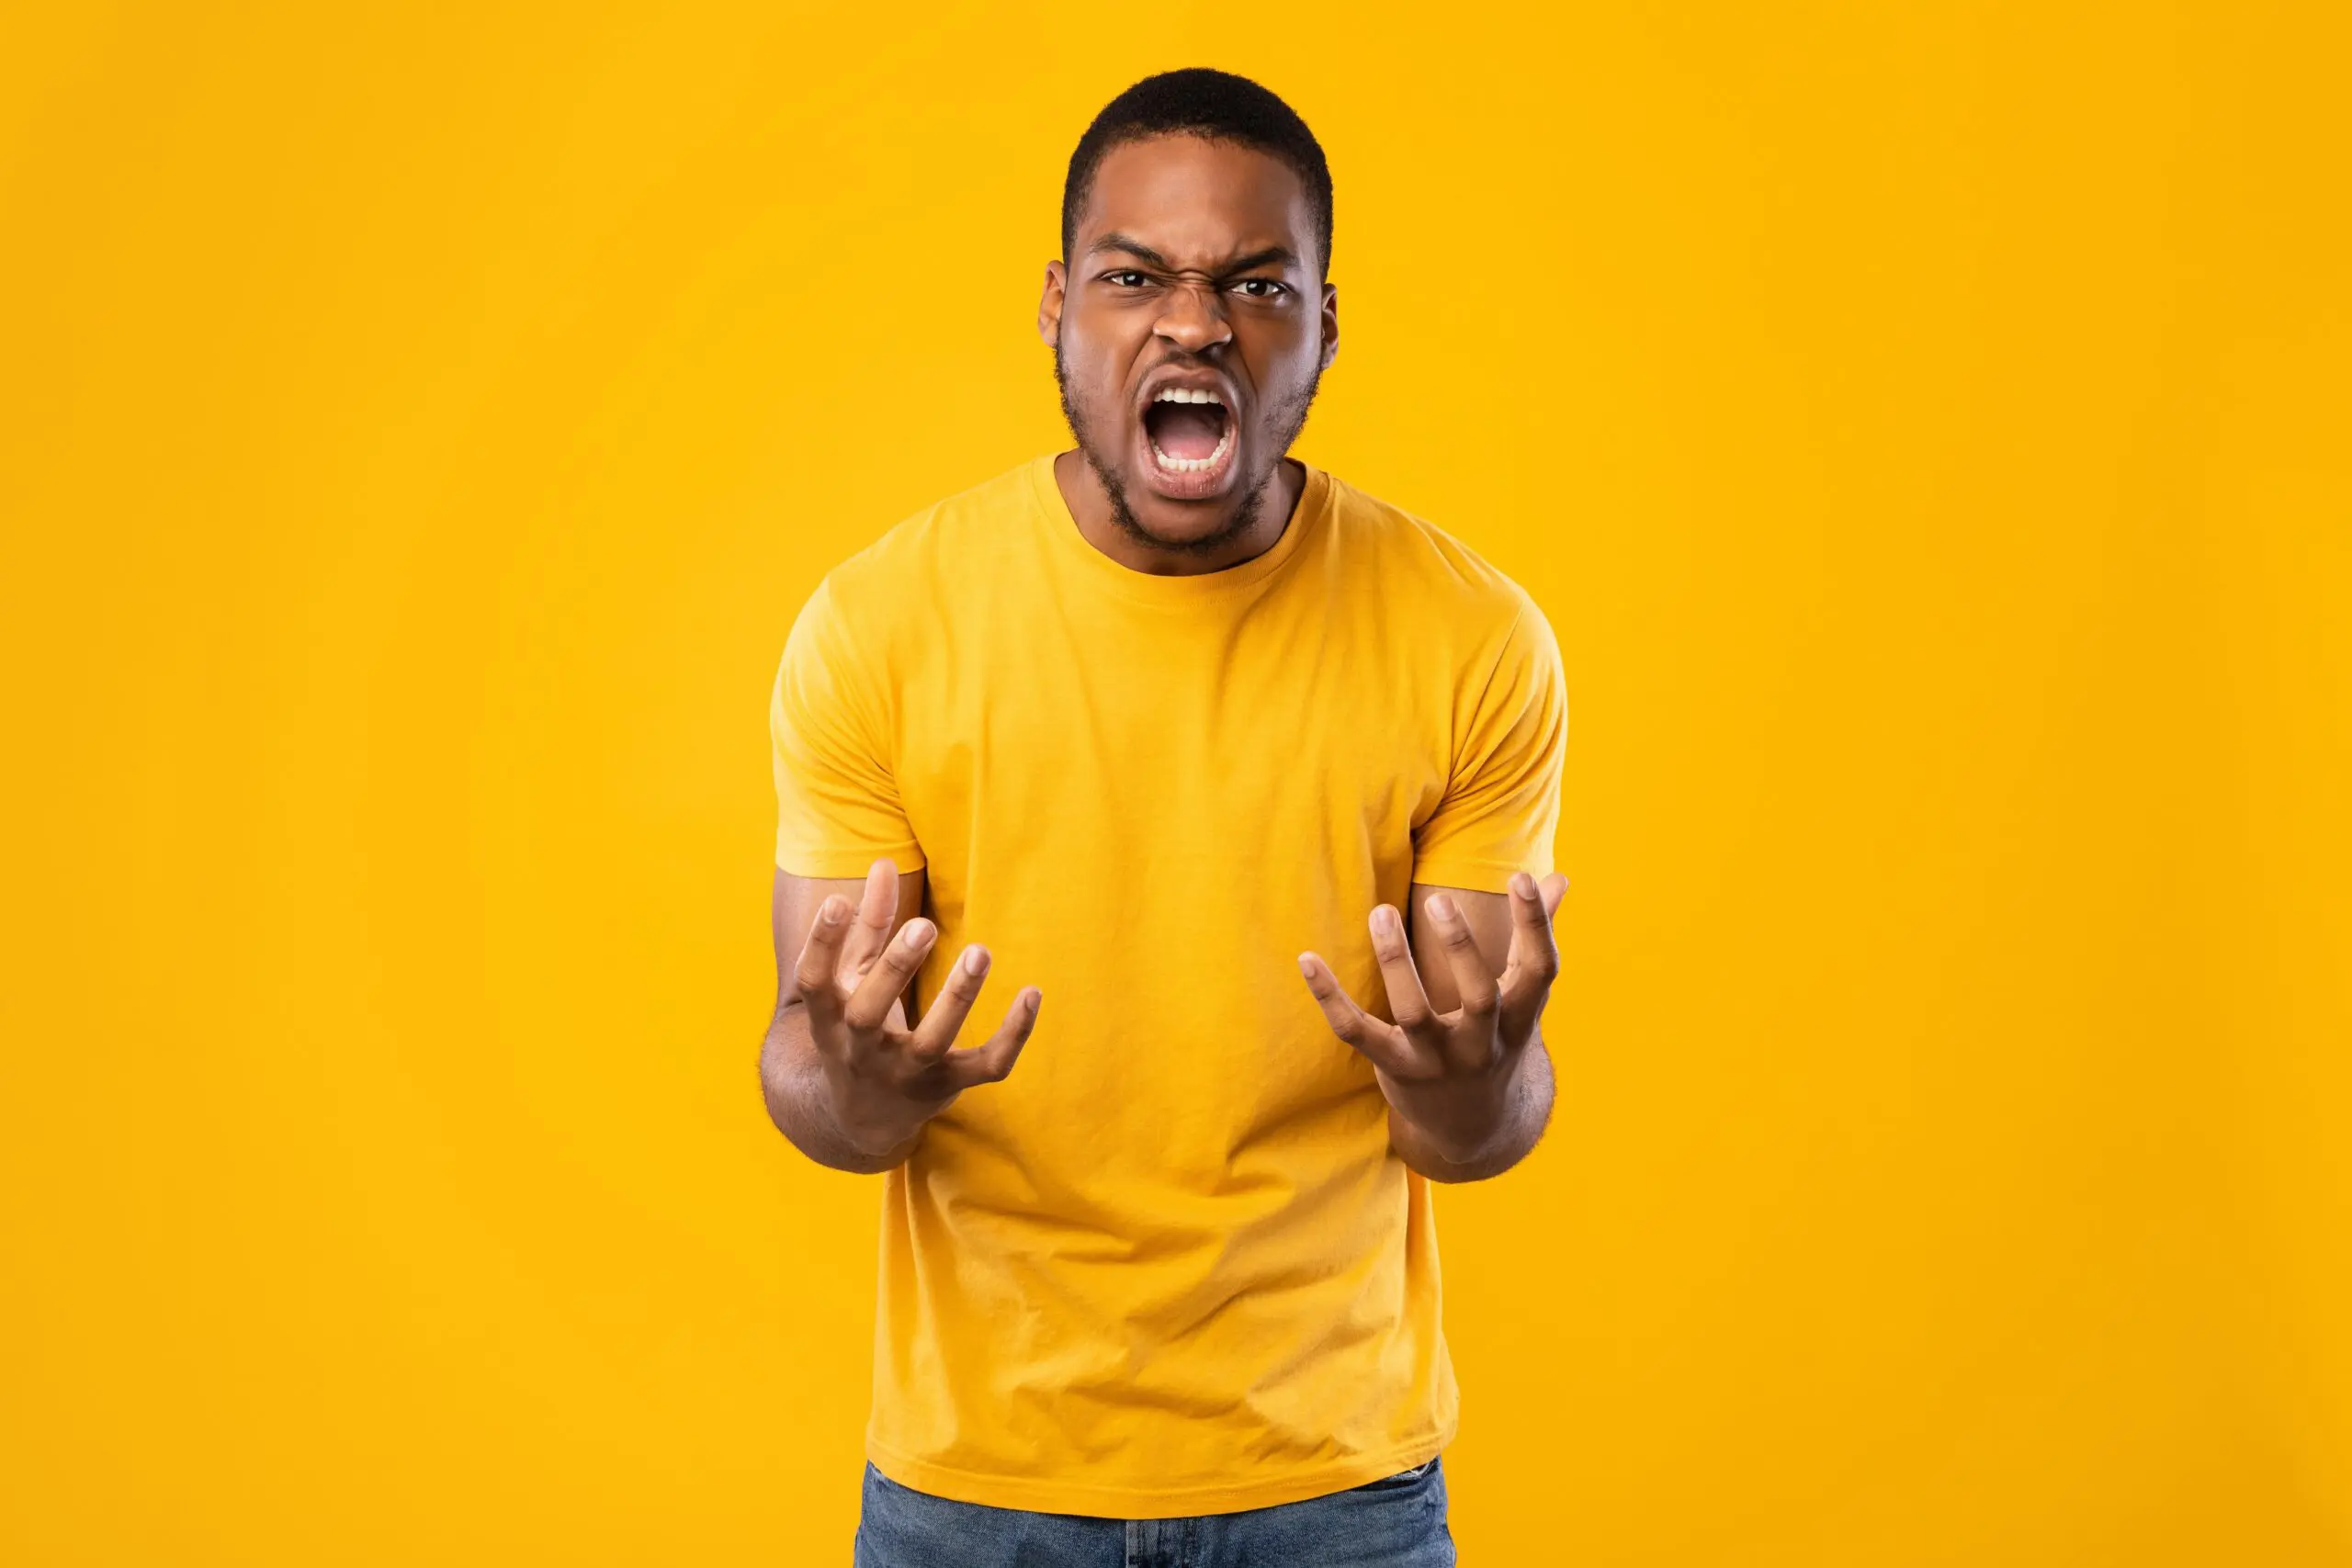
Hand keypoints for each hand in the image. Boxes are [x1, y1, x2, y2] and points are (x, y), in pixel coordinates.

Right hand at [795, 860, 1040, 1157]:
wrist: (862, 1120)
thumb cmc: (858, 1029)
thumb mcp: (852, 982)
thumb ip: (868, 925)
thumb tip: (881, 863)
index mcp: (830, 1019)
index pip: (816, 982)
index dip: (821, 943)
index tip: (836, 901)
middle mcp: (862, 1051)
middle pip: (869, 1014)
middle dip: (895, 969)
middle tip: (925, 925)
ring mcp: (906, 1074)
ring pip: (931, 1043)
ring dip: (957, 998)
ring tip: (980, 952)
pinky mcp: (948, 1087)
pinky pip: (987, 1065)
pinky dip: (1013, 1034)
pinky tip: (1032, 993)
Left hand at [1297, 871, 1568, 1166]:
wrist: (1476, 1130)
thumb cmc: (1497, 1044)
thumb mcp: (1522, 1001)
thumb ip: (1534, 938)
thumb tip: (1560, 879)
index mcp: (1519, 1018)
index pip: (1538, 970)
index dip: (1535, 925)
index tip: (1520, 878)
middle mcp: (1482, 1044)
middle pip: (1479, 996)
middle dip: (1460, 949)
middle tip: (1438, 901)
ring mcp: (1437, 1060)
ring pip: (1414, 1012)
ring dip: (1395, 961)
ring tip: (1381, 912)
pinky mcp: (1396, 1069)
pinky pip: (1357, 1032)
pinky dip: (1329, 997)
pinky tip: (1307, 959)